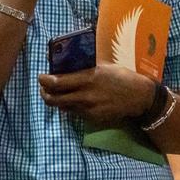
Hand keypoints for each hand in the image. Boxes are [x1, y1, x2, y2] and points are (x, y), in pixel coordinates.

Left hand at [37, 65, 155, 125]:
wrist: (139, 97)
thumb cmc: (122, 77)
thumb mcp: (103, 66)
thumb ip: (86, 66)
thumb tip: (69, 62)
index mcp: (88, 78)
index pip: (57, 82)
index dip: (44, 80)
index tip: (41, 76)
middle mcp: (85, 96)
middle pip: (53, 99)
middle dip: (44, 93)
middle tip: (43, 87)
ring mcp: (88, 109)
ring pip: (62, 107)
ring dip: (55, 100)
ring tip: (55, 93)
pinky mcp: (92, 118)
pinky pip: (74, 112)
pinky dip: (69, 106)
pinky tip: (72, 99)